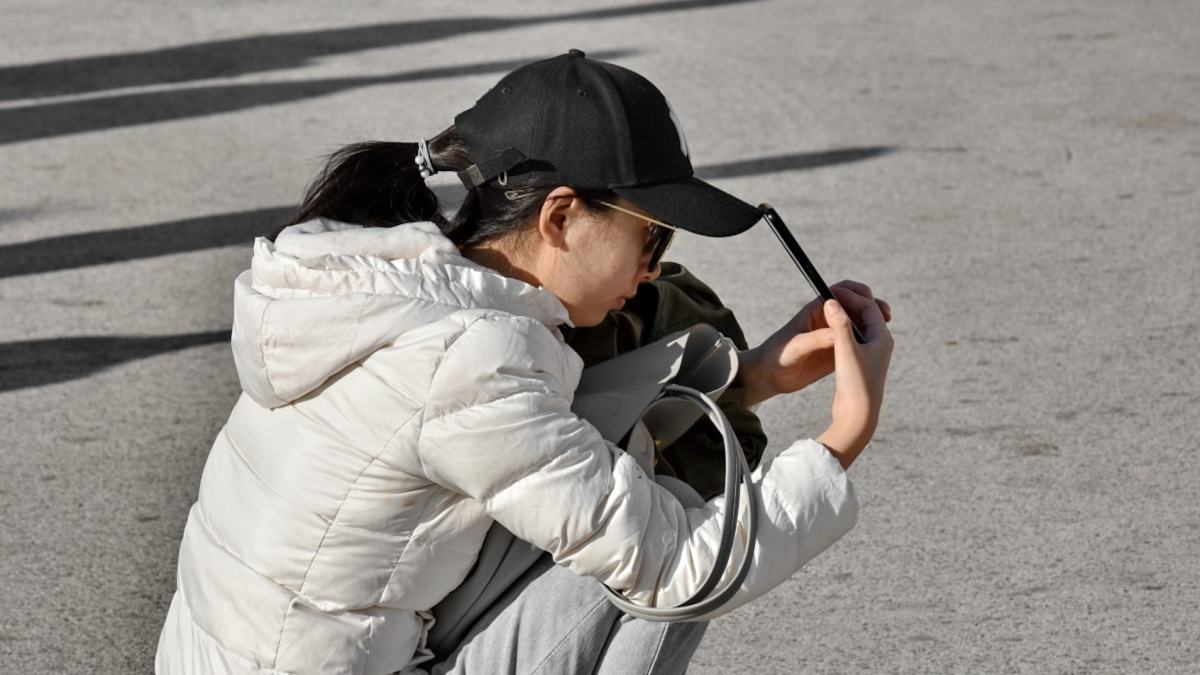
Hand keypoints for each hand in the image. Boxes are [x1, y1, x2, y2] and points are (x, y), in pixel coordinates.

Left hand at [739, 280, 890, 406]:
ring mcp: (834, 336)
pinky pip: (857, 344)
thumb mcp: (795, 346)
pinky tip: (877, 352)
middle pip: (855, 306)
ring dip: (874, 325)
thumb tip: (837, 334)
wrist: (770, 376)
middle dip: (872, 307)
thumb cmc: (776, 356)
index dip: (857, 292)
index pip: (840, 291)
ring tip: (886, 333)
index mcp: (816, 310)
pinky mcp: (837, 352)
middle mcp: (827, 320)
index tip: (870, 299)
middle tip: (885, 315)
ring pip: (859, 325)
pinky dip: (869, 344)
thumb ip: (815, 340)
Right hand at [816, 294, 893, 468]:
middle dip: (849, 302)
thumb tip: (832, 301)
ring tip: (828, 309)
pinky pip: (853, 338)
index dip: (849, 296)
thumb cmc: (855, 384)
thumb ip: (840, 325)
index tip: (830, 291)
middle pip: (866, 314)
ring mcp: (871, 354)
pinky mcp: (861, 364)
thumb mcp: (845, 351)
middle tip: (830, 295)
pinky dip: (842, 330)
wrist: (859, 416)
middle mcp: (880, 343)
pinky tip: (829, 333)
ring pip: (859, 326)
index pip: (868, 306)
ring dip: (845, 315)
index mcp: (881, 337)